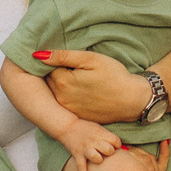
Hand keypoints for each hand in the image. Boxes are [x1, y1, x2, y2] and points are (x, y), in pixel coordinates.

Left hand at [39, 49, 157, 123]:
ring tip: (80, 79)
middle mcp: (61, 99)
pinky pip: (64, 103)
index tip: (67, 59)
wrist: (132, 101)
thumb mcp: (91, 59)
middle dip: (55, 72)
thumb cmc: (114, 76)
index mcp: (63, 82)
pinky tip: (83, 91)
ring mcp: (68, 110)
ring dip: (60, 84)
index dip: (55, 60)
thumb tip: (37, 54)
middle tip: (74, 68)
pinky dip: (67, 96)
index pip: (46, 67)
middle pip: (48, 81)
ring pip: (54, 93)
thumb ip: (63, 56)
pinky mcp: (76, 117)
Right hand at [60, 120, 124, 170]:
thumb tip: (120, 147)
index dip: (117, 145)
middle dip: (109, 152)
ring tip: (98, 160)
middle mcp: (93, 141)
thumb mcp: (98, 128)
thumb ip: (108, 136)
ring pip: (96, 158)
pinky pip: (81, 167)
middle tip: (105, 153)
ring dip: (99, 160)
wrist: (67, 126)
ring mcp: (85, 149)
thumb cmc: (85, 128)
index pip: (115, 141)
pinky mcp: (77, 155)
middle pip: (108, 150)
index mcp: (100, 133)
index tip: (114, 146)